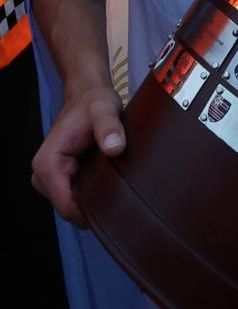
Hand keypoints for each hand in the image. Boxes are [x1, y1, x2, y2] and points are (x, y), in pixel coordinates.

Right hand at [31, 84, 124, 226]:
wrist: (87, 97)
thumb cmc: (94, 103)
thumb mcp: (104, 109)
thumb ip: (108, 127)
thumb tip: (114, 148)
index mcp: (47, 164)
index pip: (67, 206)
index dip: (92, 211)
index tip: (119, 205)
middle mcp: (42, 176)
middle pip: (70, 209)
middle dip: (95, 207)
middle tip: (123, 197)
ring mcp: (50, 180)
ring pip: (74, 206)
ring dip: (95, 202)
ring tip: (118, 189)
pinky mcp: (61, 179)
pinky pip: (76, 198)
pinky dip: (93, 196)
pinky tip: (110, 186)